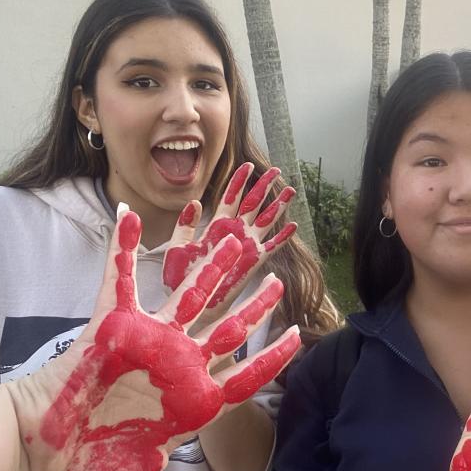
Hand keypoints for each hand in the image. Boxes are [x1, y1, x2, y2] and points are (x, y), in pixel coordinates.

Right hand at [8, 206, 301, 470]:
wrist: (32, 460)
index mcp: (188, 404)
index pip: (243, 377)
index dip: (272, 358)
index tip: (299, 337)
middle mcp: (173, 367)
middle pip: (226, 327)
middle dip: (253, 302)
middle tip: (277, 276)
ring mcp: (144, 343)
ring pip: (187, 294)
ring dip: (210, 264)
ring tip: (235, 234)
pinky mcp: (108, 327)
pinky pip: (117, 278)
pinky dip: (122, 246)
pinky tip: (130, 213)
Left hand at [163, 163, 297, 313]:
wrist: (190, 304)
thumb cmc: (179, 278)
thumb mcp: (176, 247)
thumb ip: (185, 225)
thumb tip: (196, 201)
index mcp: (216, 226)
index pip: (230, 198)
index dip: (239, 182)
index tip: (247, 165)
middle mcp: (235, 232)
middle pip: (253, 204)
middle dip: (264, 186)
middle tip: (276, 170)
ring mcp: (246, 246)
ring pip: (266, 220)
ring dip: (278, 205)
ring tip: (290, 189)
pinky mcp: (254, 261)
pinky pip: (272, 246)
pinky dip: (282, 236)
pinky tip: (293, 225)